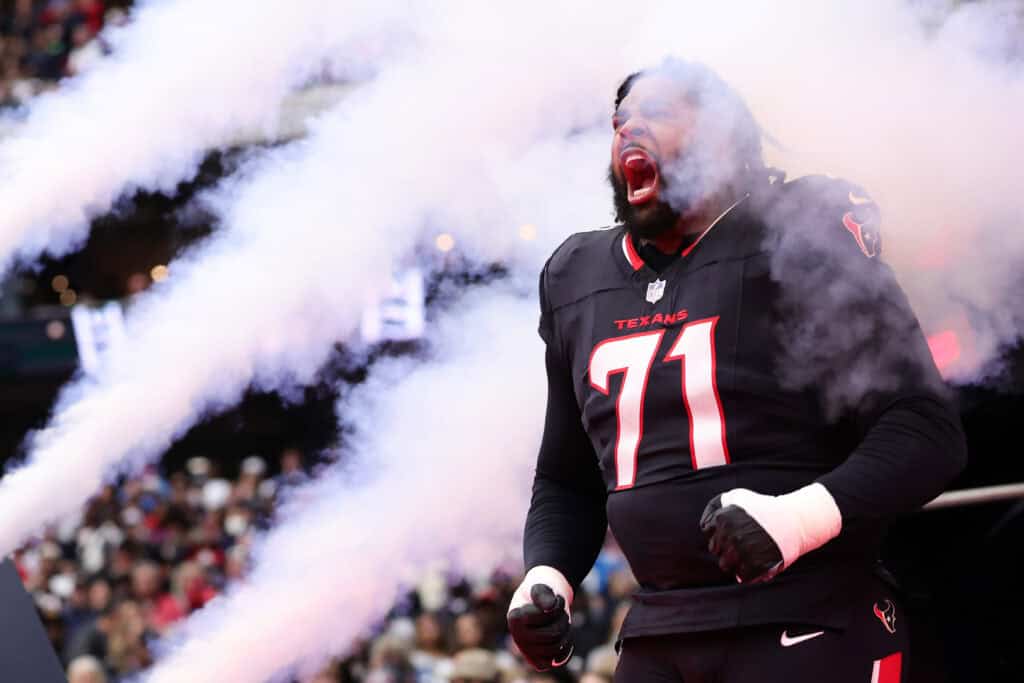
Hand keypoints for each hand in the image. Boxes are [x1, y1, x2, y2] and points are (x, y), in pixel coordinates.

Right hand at [507, 569, 573, 670]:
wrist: (542, 602)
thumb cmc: (542, 592)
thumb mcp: (542, 586)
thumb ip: (543, 593)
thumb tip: (550, 606)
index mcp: (514, 617)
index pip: (545, 616)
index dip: (556, 604)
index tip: (553, 598)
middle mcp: (517, 637)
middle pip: (554, 633)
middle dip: (563, 618)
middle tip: (561, 608)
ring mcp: (527, 651)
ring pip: (558, 646)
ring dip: (566, 629)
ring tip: (561, 618)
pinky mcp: (537, 660)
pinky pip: (557, 661)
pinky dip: (566, 647)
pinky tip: (564, 634)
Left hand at [700, 484, 841, 582]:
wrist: (795, 519)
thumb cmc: (765, 506)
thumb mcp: (738, 496)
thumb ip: (717, 504)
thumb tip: (706, 524)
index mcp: (723, 518)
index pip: (707, 532)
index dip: (719, 532)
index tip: (732, 530)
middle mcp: (730, 536)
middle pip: (715, 550)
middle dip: (725, 547)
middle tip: (742, 542)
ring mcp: (743, 552)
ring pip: (726, 566)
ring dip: (734, 562)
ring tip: (747, 553)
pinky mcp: (756, 565)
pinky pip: (742, 577)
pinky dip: (746, 573)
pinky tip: (754, 563)